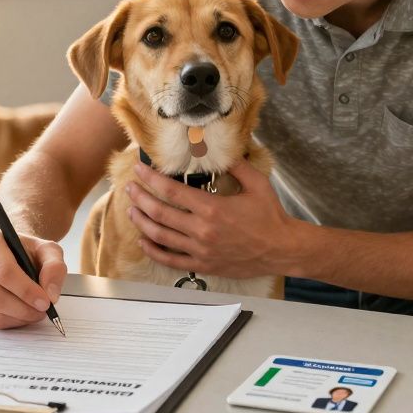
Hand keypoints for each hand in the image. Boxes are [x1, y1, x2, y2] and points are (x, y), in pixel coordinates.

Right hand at [0, 229, 65, 328]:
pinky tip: (19, 312)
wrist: (13, 254)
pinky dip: (9, 322)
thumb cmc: (28, 252)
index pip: (3, 272)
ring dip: (18, 317)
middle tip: (42, 311)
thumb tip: (51, 294)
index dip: (26, 291)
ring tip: (34, 311)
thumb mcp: (49, 251)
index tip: (45, 302)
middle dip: (24, 309)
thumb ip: (55, 267)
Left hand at [126, 159, 297, 277]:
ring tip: (131, 209)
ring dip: (141, 221)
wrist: (282, 249)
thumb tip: (220, 148)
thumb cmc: (270, 216)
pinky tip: (144, 240)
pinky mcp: (202, 265)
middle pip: (159, 213)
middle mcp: (201, 231)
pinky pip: (170, 260)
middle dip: (140, 198)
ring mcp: (200, 250)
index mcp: (212, 208)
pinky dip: (153, 250)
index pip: (171, 191)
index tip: (139, 170)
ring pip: (160, 236)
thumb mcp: (257, 184)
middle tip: (130, 187)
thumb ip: (236, 165)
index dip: (151, 179)